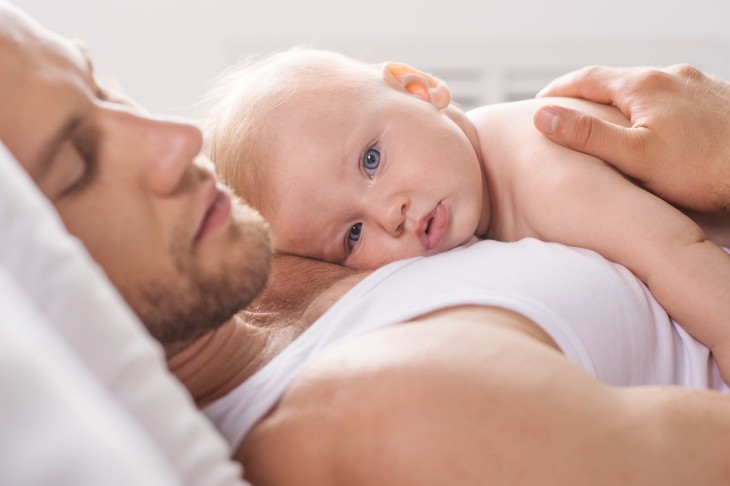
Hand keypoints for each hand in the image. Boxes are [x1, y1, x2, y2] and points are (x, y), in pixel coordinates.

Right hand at [533, 64, 729, 211]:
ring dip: (620, 104)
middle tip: (567, 118)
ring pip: (645, 91)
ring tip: (606, 127)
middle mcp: (671, 76)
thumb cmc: (704, 170)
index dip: (557, 92)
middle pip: (615, 81)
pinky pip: (671, 99)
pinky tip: (653, 132)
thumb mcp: (634, 156)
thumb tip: (544, 117)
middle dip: (587, 98)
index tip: (539, 106)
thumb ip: (586, 135)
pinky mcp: (715, 98)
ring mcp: (697, 84)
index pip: (586, 78)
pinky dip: (650, 111)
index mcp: (644, 85)